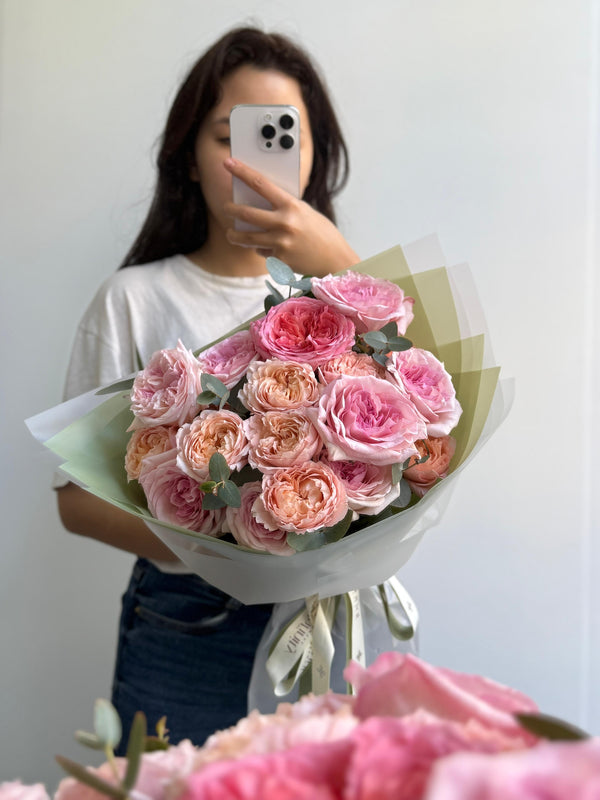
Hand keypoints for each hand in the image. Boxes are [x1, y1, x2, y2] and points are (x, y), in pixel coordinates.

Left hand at [223, 158, 358, 275]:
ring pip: (247, 238)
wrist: (335, 260)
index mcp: (291, 205)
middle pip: (246, 213)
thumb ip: (285, 208)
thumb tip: (261, 204)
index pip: (260, 184)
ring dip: (235, 236)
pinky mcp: (279, 259)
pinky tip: (272, 249)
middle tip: (225, 208)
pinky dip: (263, 249)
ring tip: (231, 234)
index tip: (228, 164)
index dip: (242, 172)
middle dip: (231, 210)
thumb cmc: (322, 233)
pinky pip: (262, 251)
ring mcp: (280, 242)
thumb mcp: (305, 213)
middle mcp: (284, 223)